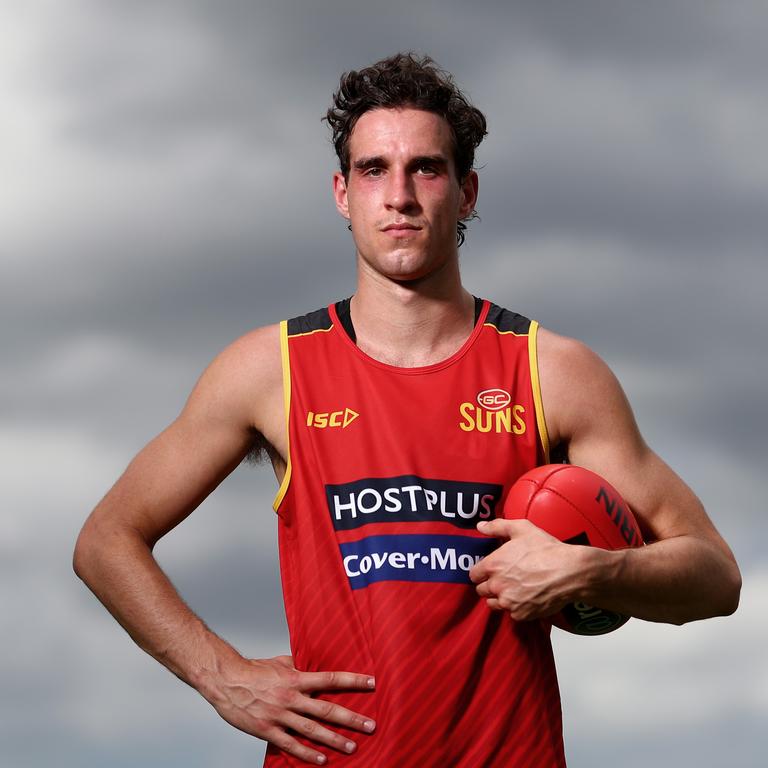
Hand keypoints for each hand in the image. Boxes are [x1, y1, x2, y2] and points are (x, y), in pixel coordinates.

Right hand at [208, 654, 375, 763]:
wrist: (227, 681)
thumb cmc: (254, 670)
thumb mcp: (281, 662)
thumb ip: (299, 666)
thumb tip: (313, 665)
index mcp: (296, 678)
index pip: (331, 679)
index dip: (353, 680)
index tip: (372, 683)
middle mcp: (291, 697)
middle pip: (327, 709)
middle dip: (351, 718)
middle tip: (370, 725)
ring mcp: (280, 715)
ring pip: (313, 730)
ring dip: (334, 740)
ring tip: (352, 746)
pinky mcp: (268, 730)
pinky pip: (291, 745)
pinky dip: (308, 754)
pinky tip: (323, 760)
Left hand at [469, 519, 585, 620]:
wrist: (569, 572)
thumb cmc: (545, 549)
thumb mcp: (521, 529)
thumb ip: (497, 526)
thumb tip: (480, 527)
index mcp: (493, 565)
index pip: (474, 575)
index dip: (481, 571)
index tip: (491, 570)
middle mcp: (497, 586)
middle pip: (481, 591)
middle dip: (489, 585)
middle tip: (503, 579)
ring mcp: (508, 602)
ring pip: (493, 604)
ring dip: (499, 598)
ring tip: (512, 590)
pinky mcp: (521, 614)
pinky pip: (511, 613)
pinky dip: (516, 607)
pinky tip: (525, 597)